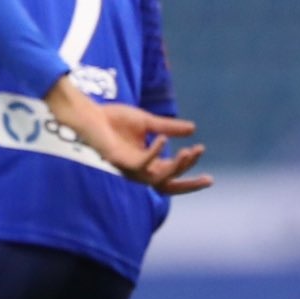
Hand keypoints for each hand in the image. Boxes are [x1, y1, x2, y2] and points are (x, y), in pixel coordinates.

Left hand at [43, 77, 212, 195]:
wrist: (89, 113)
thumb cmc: (113, 119)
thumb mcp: (147, 122)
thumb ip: (168, 127)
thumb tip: (193, 129)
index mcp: (146, 162)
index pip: (172, 175)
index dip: (189, 168)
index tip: (203, 151)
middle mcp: (138, 169)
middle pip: (168, 185)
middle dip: (189, 184)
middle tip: (209, 179)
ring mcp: (127, 167)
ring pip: (156, 179)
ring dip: (176, 168)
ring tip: (190, 152)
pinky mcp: (117, 160)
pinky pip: (139, 164)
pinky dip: (153, 153)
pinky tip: (162, 139)